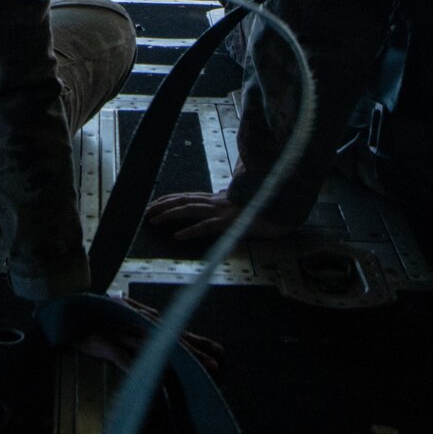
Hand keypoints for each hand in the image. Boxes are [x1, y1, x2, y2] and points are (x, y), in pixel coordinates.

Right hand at [72, 296, 222, 373]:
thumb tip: (165, 345)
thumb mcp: (125, 319)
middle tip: (215, 364)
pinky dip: (134, 365)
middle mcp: (137, 323)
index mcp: (143, 318)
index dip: (197, 341)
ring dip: (174, 357)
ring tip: (194, 369)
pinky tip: (147, 376)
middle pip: (169, 338)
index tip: (218, 350)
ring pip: (153, 346)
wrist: (68, 313)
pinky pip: (121, 356)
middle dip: (194, 352)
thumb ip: (144, 330)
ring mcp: (121, 332)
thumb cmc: (99, 318)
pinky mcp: (104, 343)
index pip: (175, 331)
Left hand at [144, 189, 296, 243]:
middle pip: (185, 200)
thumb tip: (228, 198)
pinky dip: (191, 231)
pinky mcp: (231, 222)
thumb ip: (235, 200)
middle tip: (144, 212)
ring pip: (191, 210)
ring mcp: (224, 211)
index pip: (190, 196)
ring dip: (169, 216)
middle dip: (162, 205)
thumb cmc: (268, 206)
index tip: (154, 202)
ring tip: (152, 221)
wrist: (288, 207)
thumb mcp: (247, 203)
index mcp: (221, 199)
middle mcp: (219, 202)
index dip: (171, 199)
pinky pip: (207, 227)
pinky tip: (177, 237)